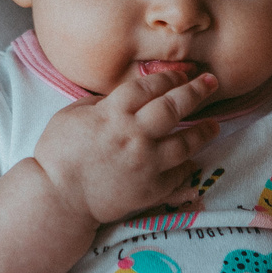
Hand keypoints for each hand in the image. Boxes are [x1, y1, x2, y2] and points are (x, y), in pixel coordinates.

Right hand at [29, 66, 221, 226]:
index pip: (150, 87)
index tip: (181, 74)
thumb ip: (98, 103)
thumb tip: (116, 99)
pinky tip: (193, 161)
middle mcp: (135, 135)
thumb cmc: (57, 154)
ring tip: (214, 125)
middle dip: (195, 91)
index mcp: (113, 113)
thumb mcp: (70, 114)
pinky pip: (178, 175)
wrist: (58, 198)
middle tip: (211, 82)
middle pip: (174, 107)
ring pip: (185, 142)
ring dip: (203, 131)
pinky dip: (187, 167)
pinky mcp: (150, 189)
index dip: (169, 77)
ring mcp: (146, 163)